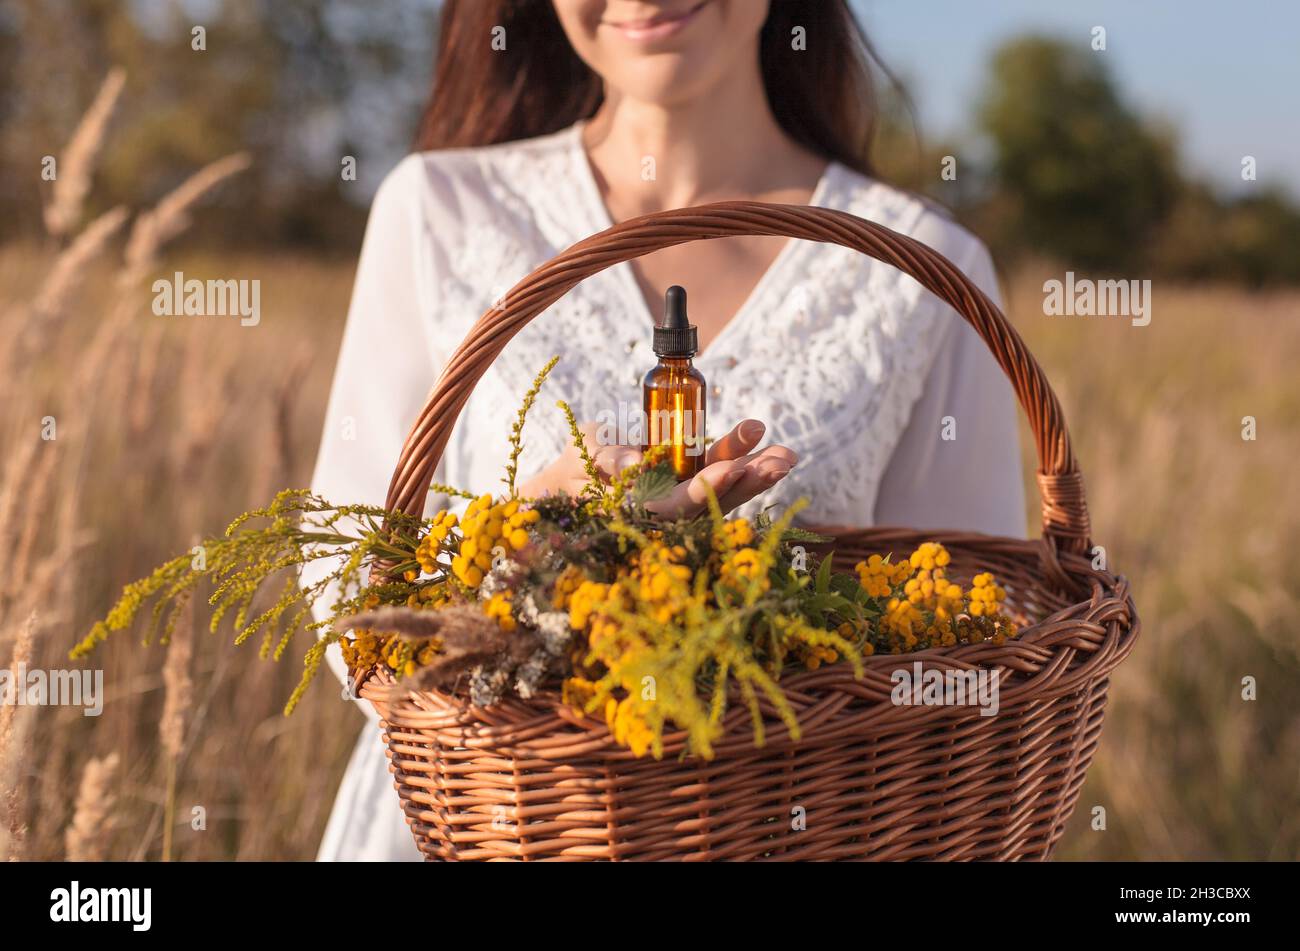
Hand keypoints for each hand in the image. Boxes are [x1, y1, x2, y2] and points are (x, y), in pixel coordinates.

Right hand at [518, 419, 795, 517]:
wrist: (570, 480)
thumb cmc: (573, 470)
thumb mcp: (585, 458)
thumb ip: (608, 458)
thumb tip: (635, 459)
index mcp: (640, 514)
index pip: (679, 507)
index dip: (706, 489)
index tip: (732, 467)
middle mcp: (669, 513)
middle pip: (715, 502)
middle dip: (748, 481)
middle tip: (780, 460)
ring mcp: (683, 498)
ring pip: (726, 490)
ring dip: (757, 472)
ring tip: (786, 454)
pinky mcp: (690, 482)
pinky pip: (722, 473)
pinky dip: (746, 460)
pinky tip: (769, 444)